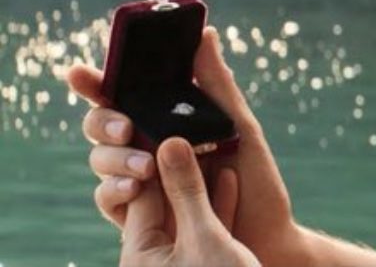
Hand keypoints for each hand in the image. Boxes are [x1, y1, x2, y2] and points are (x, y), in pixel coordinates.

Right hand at [68, 28, 312, 265]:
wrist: (265, 233)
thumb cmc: (256, 179)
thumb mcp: (240, 126)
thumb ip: (217, 84)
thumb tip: (205, 34)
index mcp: (167, 119)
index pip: (125, 94)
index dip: (97, 82)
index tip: (81, 73)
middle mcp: (147, 145)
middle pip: (103, 124)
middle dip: (104, 120)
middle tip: (126, 126)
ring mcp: (140, 178)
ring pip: (102, 159)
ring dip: (115, 157)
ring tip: (146, 164)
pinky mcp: (135, 214)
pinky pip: (108, 198)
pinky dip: (116, 189)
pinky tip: (136, 187)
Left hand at [121, 137, 260, 266]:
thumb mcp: (203, 237)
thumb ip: (186, 192)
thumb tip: (169, 145)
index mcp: (140, 255)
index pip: (140, 195)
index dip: (156, 161)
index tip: (171, 128)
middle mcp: (153, 259)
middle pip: (162, 202)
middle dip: (178, 170)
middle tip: (190, 133)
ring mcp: (179, 263)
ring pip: (187, 213)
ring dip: (201, 183)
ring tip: (213, 145)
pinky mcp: (206, 264)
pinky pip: (205, 229)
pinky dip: (217, 204)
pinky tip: (230, 176)